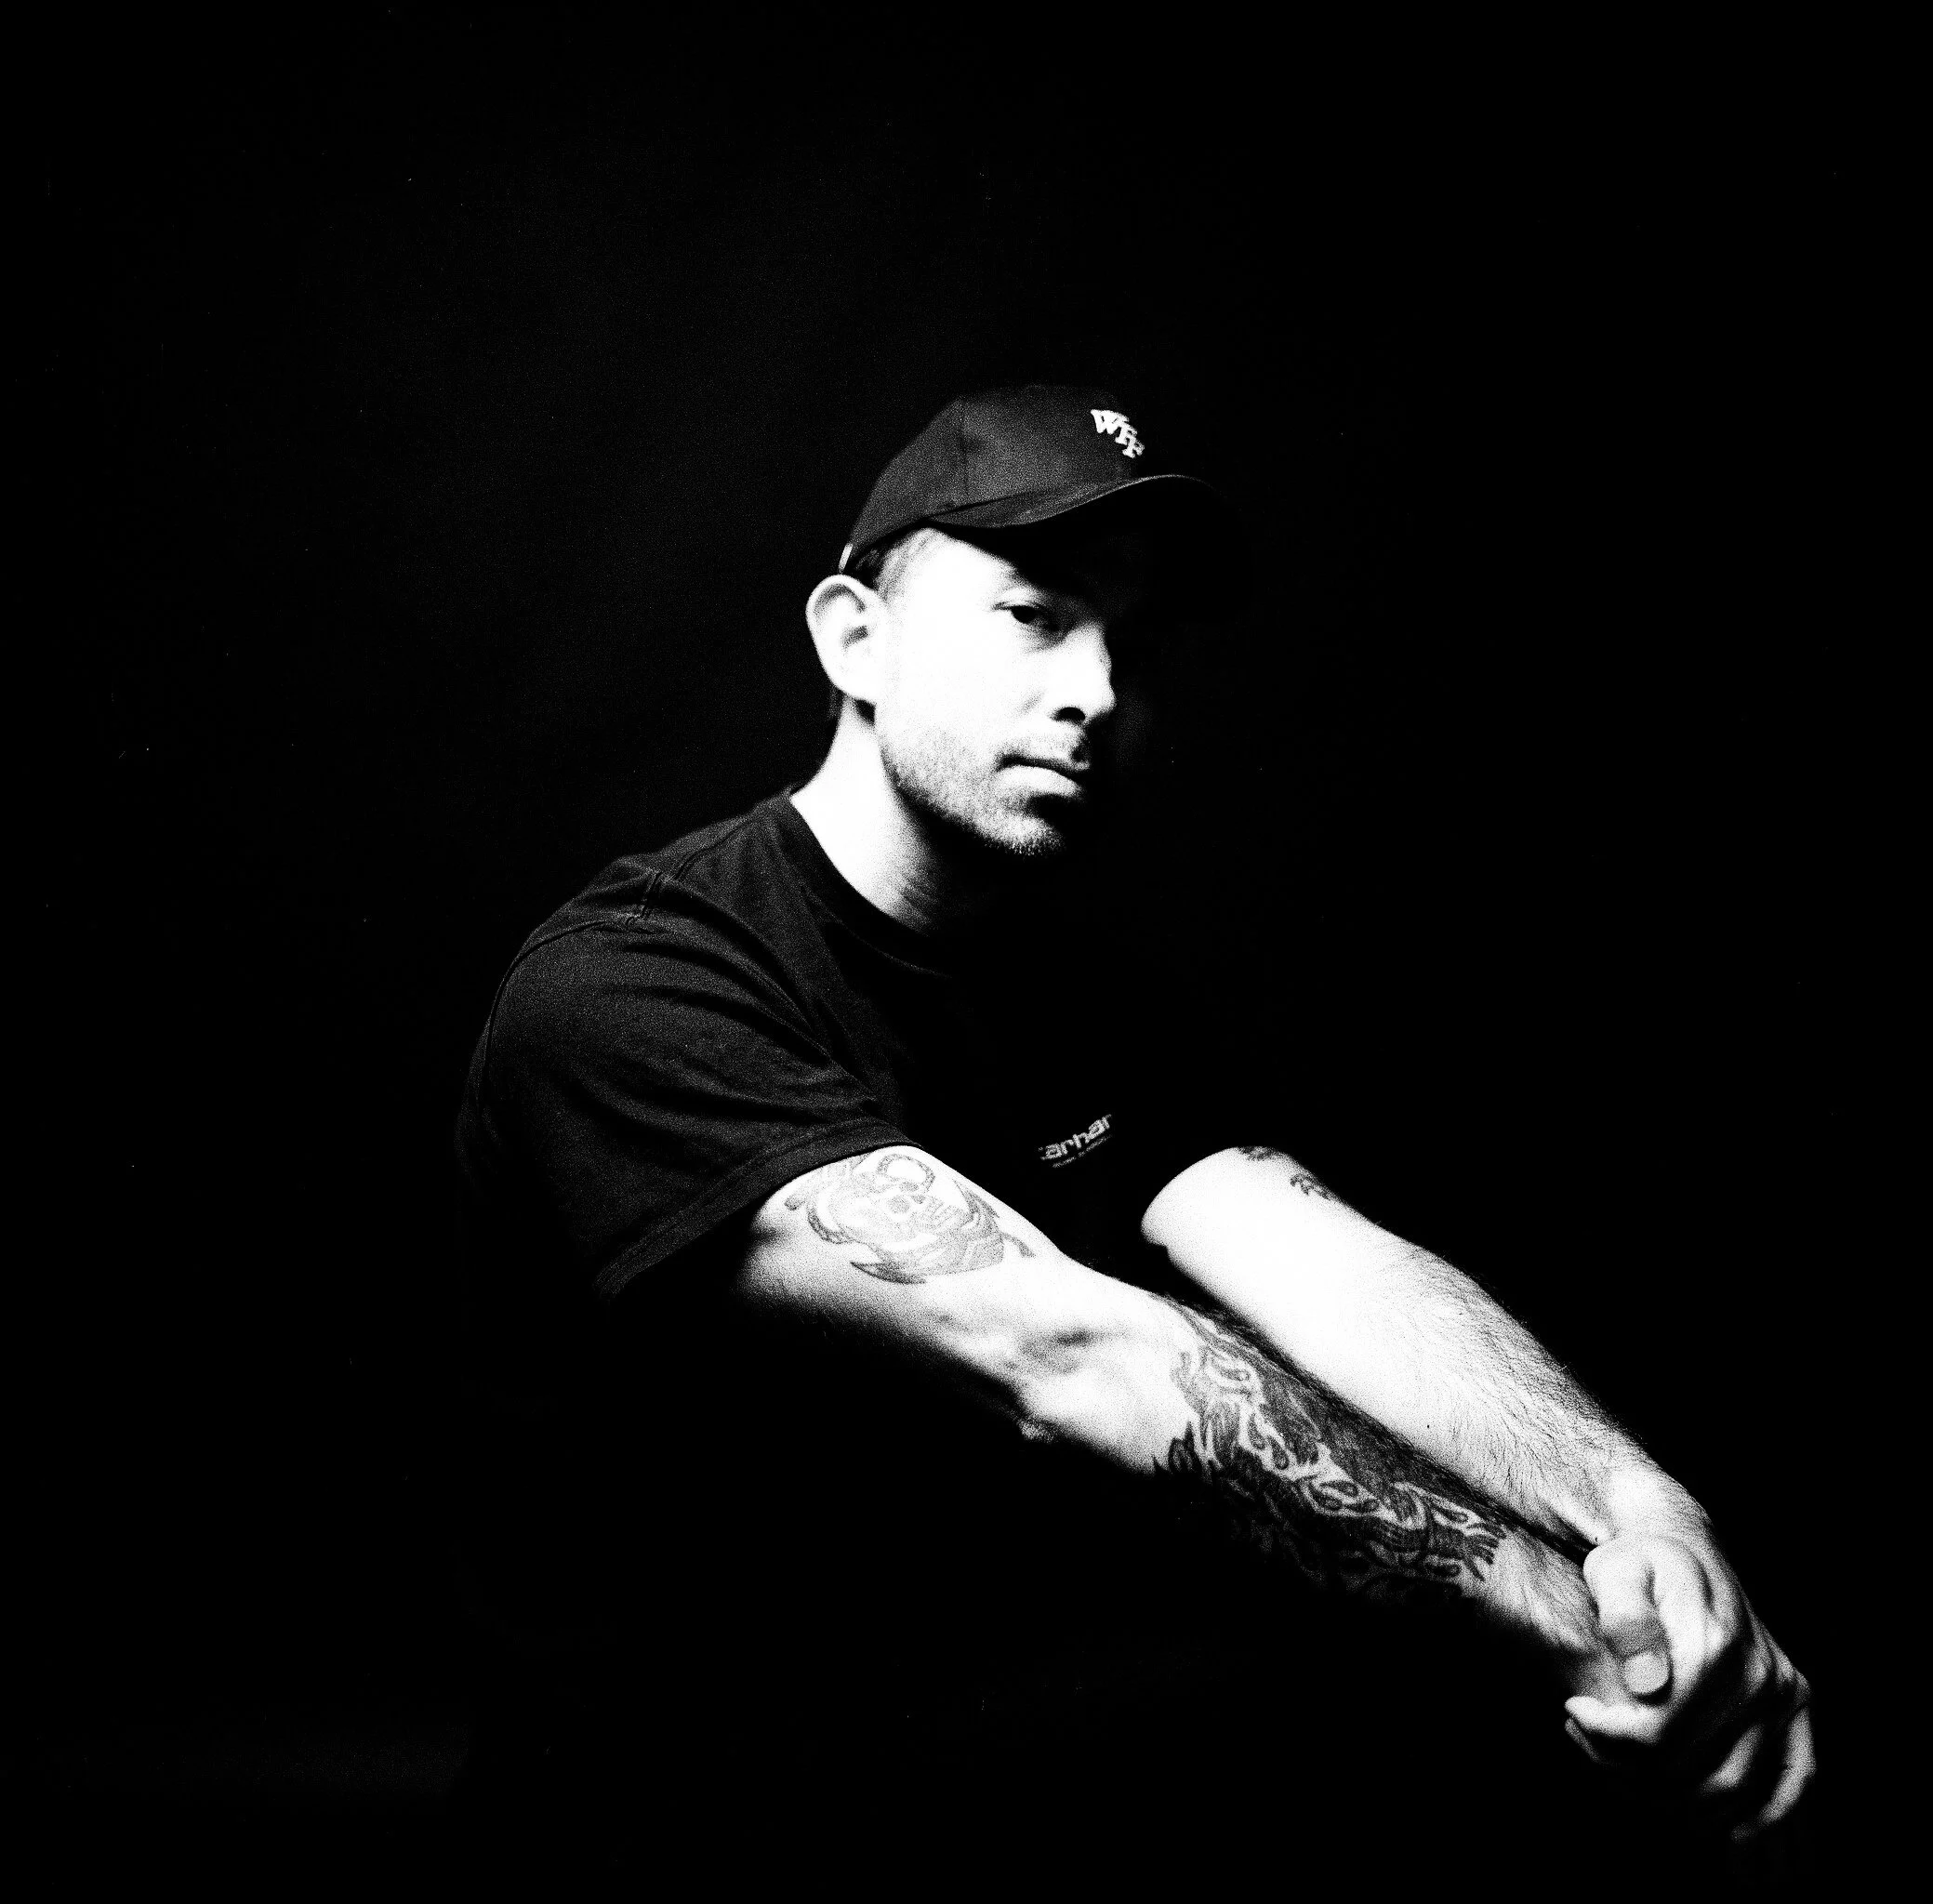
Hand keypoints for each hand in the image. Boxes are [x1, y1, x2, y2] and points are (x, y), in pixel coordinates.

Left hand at [1564, 1533, 1812, 1841]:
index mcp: (1714, 1645)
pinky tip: (1717, 1827)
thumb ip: (1624, 1619)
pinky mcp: (1796, 1709)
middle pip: (1692, 1771)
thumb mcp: (1614, 1571)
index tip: (1573, 1714)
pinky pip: (1794, 1784)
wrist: (1686, 1546)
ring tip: (1625, 1768)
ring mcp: (1784, 1695)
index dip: (1607, 1739)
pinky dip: (1759, 1819)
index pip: (1658, 1733)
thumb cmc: (1639, 1560)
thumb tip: (1646, 1683)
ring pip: (1733, 1791)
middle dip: (1629, 1772)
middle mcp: (1759, 1675)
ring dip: (1675, 1801)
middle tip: (1589, 1744)